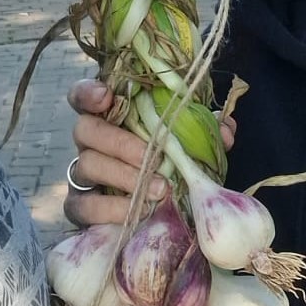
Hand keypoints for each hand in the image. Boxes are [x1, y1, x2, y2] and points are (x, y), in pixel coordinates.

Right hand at [64, 79, 235, 228]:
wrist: (151, 208)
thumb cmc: (166, 161)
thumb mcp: (185, 141)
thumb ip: (202, 129)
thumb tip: (226, 130)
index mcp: (109, 115)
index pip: (83, 95)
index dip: (88, 93)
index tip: (107, 96)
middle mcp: (90, 140)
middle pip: (85, 129)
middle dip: (120, 143)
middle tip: (152, 158)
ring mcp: (82, 172)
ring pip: (87, 165)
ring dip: (124, 177)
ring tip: (158, 190)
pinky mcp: (79, 205)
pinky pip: (83, 204)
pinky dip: (111, 209)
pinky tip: (137, 212)